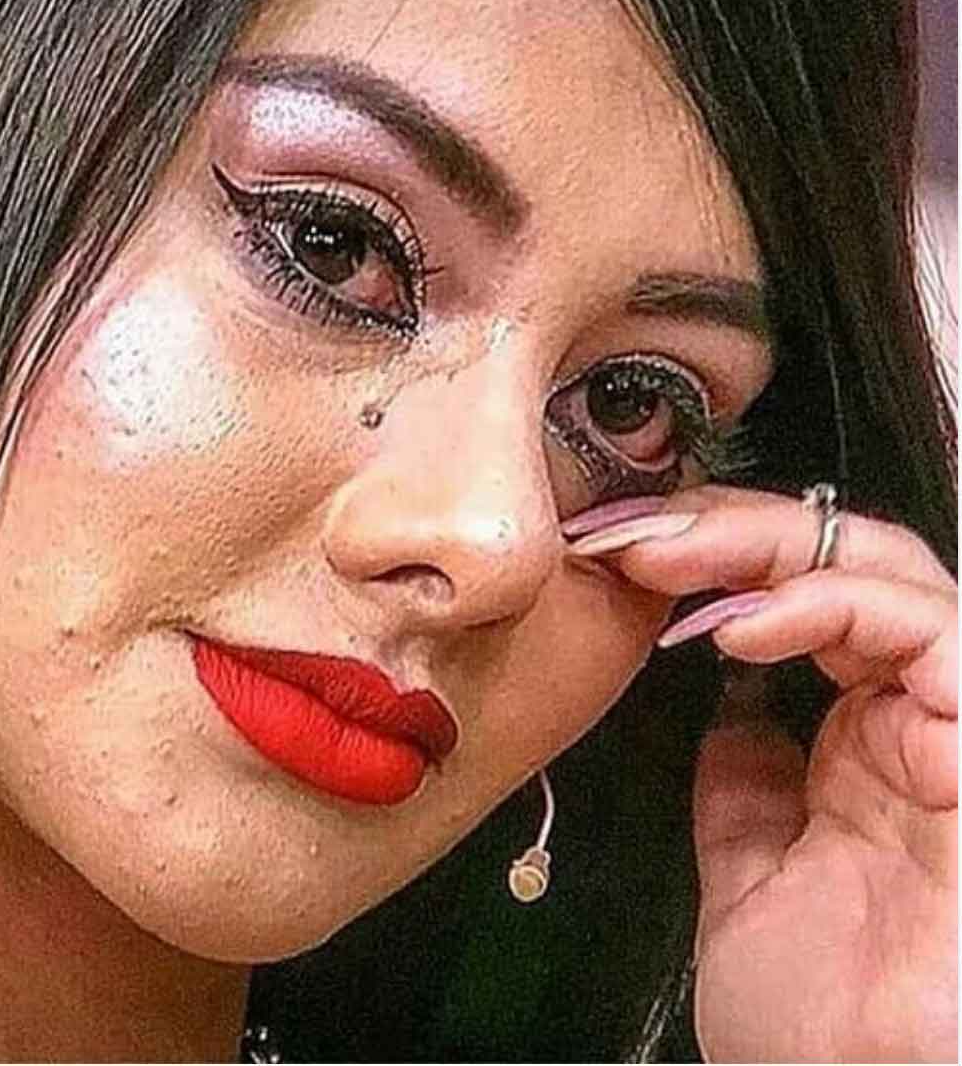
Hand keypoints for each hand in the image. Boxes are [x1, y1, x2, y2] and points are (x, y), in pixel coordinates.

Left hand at [569, 486, 957, 1062]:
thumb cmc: (815, 1021)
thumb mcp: (749, 872)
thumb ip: (746, 785)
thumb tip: (726, 713)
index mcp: (865, 744)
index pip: (804, 595)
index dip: (714, 558)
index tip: (616, 552)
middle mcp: (915, 720)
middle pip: (841, 559)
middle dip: (727, 528)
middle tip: (630, 532)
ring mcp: (955, 729)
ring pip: (886, 567)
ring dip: (760, 546)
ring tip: (662, 559)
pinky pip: (929, 634)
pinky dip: (829, 604)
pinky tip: (736, 626)